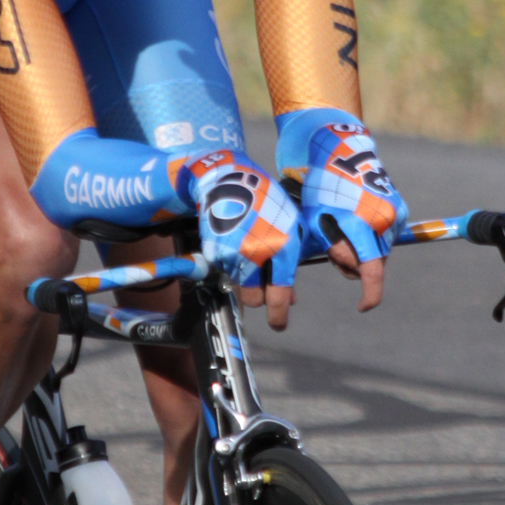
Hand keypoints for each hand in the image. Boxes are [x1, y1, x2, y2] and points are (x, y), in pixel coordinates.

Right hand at [178, 150, 301, 331]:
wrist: (227, 179)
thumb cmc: (265, 200)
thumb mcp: (288, 225)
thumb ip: (289, 263)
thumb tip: (289, 298)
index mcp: (283, 246)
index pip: (279, 293)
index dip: (278, 315)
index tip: (278, 325)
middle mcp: (258, 253)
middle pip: (254, 299)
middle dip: (258, 296)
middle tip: (259, 285)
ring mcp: (233, 253)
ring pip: (239, 284)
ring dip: (243, 275)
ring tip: (247, 245)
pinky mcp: (215, 251)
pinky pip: (224, 270)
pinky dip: (229, 262)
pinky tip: (234, 240)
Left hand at [295, 120, 407, 312]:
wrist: (338, 149)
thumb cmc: (320, 187)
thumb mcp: (317, 221)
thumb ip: (334, 250)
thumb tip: (352, 270)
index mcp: (362, 224)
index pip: (371, 272)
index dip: (369, 295)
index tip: (363, 307)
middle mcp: (384, 219)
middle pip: (375, 262)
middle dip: (355, 263)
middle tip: (334, 245)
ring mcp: (395, 212)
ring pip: (382, 249)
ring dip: (365, 248)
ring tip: (344, 228)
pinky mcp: (400, 206)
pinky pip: (388, 233)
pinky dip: (374, 234)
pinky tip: (357, 219)